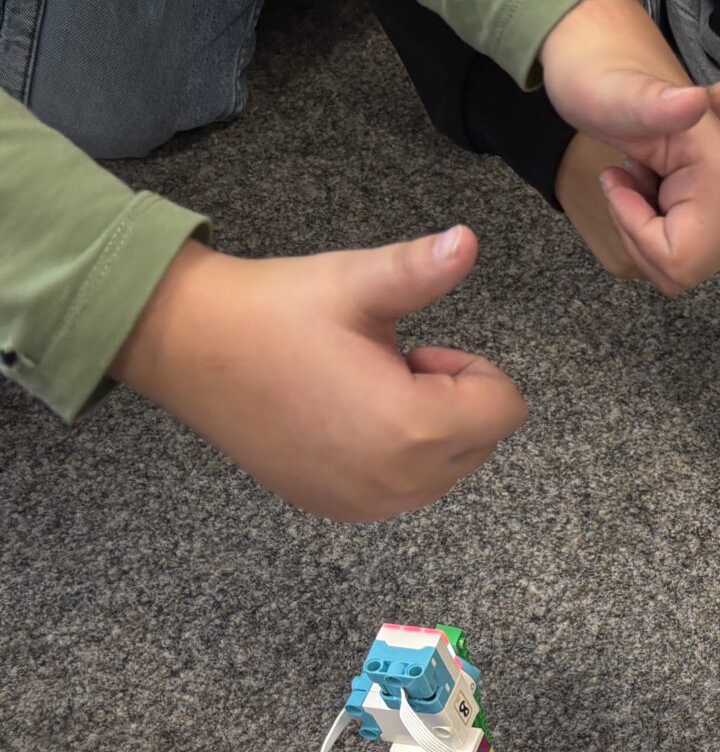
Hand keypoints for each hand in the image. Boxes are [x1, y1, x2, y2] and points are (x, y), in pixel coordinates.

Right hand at [111, 234, 526, 522]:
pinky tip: (342, 419)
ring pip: (447, 469)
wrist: (183, 345)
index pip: (505, 409)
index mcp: (411, 429)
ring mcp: (367, 505)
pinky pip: (405, 489)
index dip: (470, 370)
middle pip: (482, 442)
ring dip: (425, 429)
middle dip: (451, 401)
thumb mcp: (355, 283)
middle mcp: (397, 483)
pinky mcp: (339, 510)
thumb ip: (422, 269)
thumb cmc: (271, 312)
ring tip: (361, 391)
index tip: (415, 351)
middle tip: (385, 367)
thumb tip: (468, 241)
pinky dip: (395, 457)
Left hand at [537, 0, 719, 293]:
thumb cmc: (600, 79)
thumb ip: (660, 103)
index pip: (682, 260)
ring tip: (636, 180)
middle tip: (626, 181)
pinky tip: (645, 188)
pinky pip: (681, 253)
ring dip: (644, 233)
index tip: (620, 179)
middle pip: (685, 270)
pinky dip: (650, 230)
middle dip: (641, 236)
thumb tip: (709, 96)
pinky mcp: (716, 211)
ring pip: (682, 267)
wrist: (604, 63)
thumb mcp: (618, 94)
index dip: (638, 232)